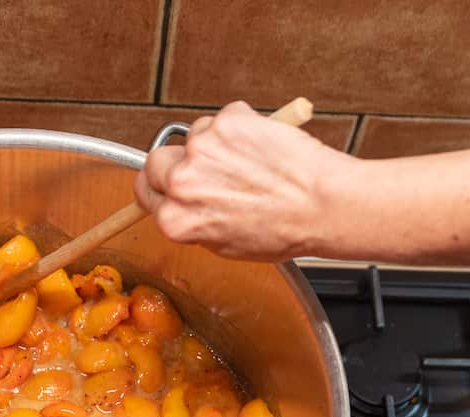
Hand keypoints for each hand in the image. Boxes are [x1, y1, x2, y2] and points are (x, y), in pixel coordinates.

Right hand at [133, 101, 354, 260]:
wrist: (323, 204)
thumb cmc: (285, 230)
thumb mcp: (226, 245)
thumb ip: (195, 222)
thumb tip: (187, 206)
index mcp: (177, 219)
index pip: (146, 191)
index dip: (160, 186)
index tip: (169, 183)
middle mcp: (182, 183)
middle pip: (158, 160)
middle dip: (178, 162)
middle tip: (208, 169)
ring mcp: (203, 147)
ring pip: (196, 136)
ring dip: (216, 145)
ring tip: (251, 164)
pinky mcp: (228, 121)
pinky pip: (226, 119)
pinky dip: (242, 128)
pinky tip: (263, 147)